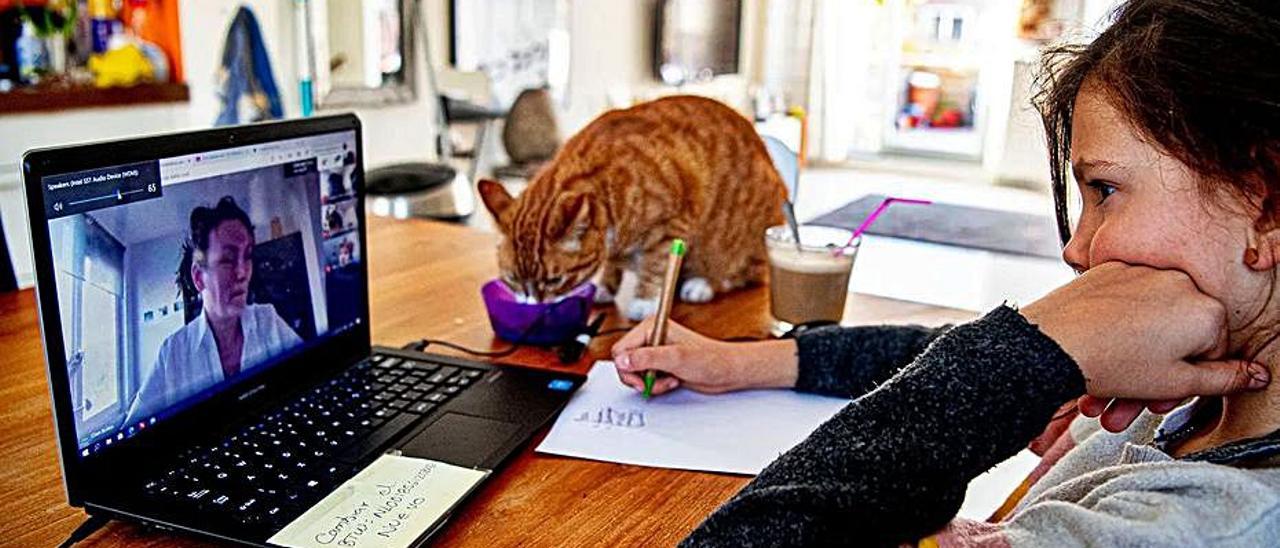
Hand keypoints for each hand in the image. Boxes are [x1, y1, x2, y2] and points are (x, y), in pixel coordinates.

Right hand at [610, 318, 797, 396]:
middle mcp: (651, 337)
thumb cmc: (710, 360)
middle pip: (624, 362)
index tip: (641, 378)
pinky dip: (655, 385)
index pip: (621, 349)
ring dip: (649, 382)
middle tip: (656, 381)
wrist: (726, 371)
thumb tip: (623, 360)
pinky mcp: (660, 364)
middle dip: (639, 377)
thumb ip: (647, 358)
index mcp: (651, 327)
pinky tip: (671, 381)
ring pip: (633, 372)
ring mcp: (655, 351)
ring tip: (668, 380)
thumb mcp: (676, 359)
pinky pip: (645, 378)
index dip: (628, 367)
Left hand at [1021, 262, 1268, 430]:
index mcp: (1206, 309)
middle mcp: (1179, 282)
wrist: (1052, 343)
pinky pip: (1123, 304)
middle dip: (1155, 374)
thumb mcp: (1177, 383)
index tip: (1166, 391)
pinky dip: (1113, 330)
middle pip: (1178, 334)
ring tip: (1105, 394)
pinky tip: (1096, 357)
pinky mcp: (1110, 270)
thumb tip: (1257, 374)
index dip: (1188, 377)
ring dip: (1130, 361)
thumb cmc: (1113, 363)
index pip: (1213, 349)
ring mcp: (1142, 271)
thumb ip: (1224, 379)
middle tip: (1132, 401)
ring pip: (1147, 322)